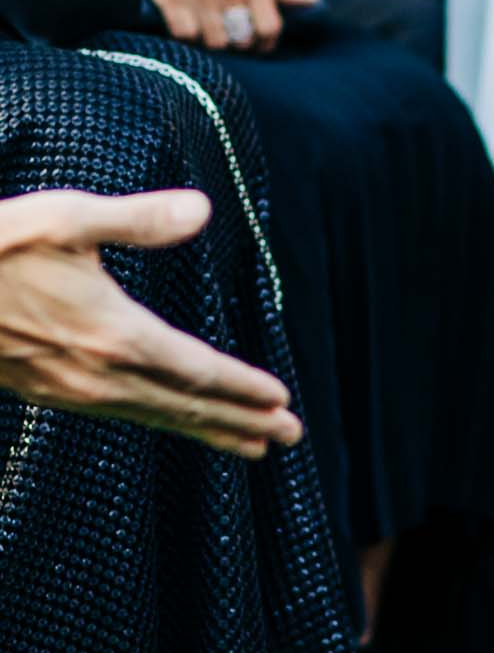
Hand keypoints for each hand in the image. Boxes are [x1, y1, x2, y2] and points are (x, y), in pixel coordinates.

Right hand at [0, 189, 302, 457]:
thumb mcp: (64, 218)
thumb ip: (138, 219)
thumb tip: (203, 209)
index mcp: (114, 334)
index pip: (198, 370)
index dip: (244, 388)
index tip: (283, 402)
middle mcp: (98, 373)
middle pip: (186, 405)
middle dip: (243, 421)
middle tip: (291, 436)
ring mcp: (69, 388)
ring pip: (154, 416)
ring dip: (206, 429)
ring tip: (252, 443)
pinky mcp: (44, 390)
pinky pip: (119, 413)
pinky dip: (160, 420)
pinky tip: (170, 417)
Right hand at [140, 0, 321, 51]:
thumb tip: (313, 0)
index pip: (270, 26)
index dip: (266, 44)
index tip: (259, 46)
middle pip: (243, 39)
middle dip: (239, 45)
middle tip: (231, 38)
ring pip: (215, 42)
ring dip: (213, 43)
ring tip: (209, 32)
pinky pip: (186, 35)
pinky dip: (188, 38)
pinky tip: (189, 27)